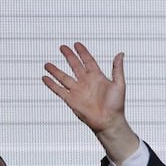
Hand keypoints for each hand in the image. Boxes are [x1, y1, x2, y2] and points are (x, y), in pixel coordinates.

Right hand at [42, 42, 138, 164]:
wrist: (109, 121)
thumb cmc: (116, 105)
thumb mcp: (119, 84)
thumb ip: (117, 69)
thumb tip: (121, 53)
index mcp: (97, 77)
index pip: (88, 61)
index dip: (83, 52)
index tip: (77, 44)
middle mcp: (86, 82)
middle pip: (75, 66)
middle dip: (69, 56)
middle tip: (62, 47)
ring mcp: (78, 91)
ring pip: (64, 77)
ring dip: (55, 70)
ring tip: (47, 64)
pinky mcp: (71, 100)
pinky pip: (59, 90)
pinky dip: (51, 84)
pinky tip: (44, 78)